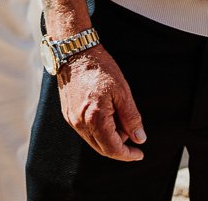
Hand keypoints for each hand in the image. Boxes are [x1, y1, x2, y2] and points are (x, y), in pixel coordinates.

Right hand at [56, 46, 146, 160]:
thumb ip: (131, 117)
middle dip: (119, 145)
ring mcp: (72, 119)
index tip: (139, 154)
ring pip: (93, 141)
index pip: (112, 149)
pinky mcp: (68, 114)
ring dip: (109, 137)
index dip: (127, 155)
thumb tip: (139, 138)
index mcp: (95, 118)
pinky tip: (108, 113)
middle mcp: (80, 123)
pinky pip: (85, 130)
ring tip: (119, 116)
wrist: (75, 53)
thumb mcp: (122, 91)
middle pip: (102, 149)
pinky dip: (99, 129)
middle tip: (132, 130)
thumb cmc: (100, 68)